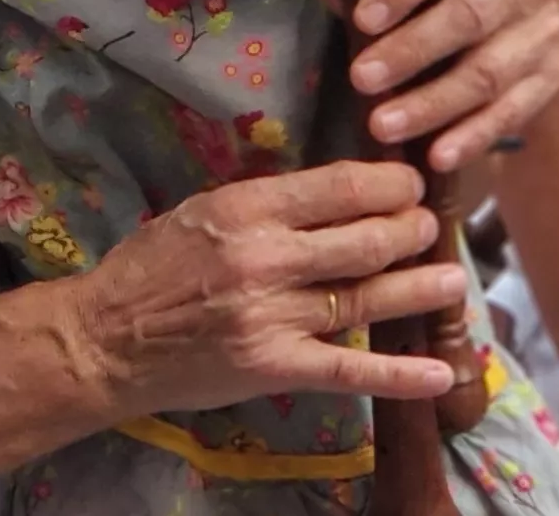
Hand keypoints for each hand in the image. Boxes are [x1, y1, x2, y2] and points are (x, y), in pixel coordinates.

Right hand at [57, 161, 462, 417]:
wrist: (105, 340)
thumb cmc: (150, 268)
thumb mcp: (202, 210)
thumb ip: (266, 203)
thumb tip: (336, 191)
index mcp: (245, 208)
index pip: (340, 187)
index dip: (390, 185)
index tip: (411, 185)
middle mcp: (264, 258)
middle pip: (364, 240)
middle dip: (410, 231)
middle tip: (430, 228)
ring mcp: (271, 316)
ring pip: (366, 295)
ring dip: (420, 286)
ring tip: (453, 277)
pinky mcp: (273, 367)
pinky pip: (348, 368)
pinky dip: (398, 373)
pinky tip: (439, 371)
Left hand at [343, 0, 558, 172]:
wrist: (528, 10)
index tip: (361, 20)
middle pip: (467, 18)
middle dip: (411, 51)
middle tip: (361, 79)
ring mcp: (543, 32)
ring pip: (488, 72)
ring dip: (432, 103)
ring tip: (383, 126)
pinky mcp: (554, 76)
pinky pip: (512, 112)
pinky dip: (473, 137)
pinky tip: (437, 157)